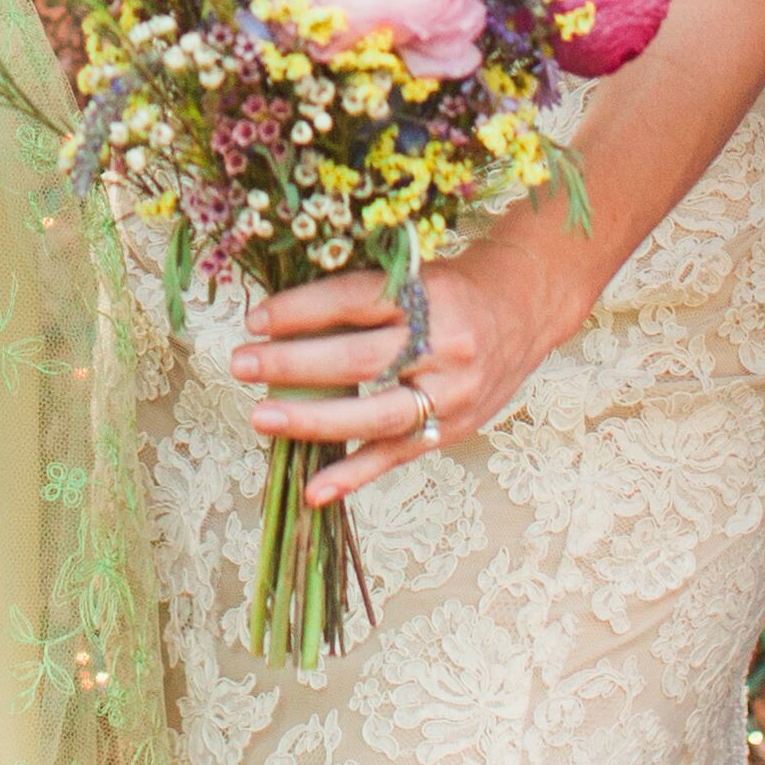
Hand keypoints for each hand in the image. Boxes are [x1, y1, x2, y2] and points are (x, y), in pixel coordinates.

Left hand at [230, 240, 592, 504]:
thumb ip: (361, 297)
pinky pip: (396, 456)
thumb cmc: (452, 288)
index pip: (353, 303)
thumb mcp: (414, 274)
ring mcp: (451, 394)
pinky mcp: (453, 430)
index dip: (300, 311)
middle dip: (293, 365)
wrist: (523, 310)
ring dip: (312, 420)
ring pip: (374, 415)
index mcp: (429, 294)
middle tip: (241, 364)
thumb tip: (279, 320)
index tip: (255, 320)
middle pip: (358, 360)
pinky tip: (314, 489)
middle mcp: (444, 345)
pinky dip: (353, 475)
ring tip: (260, 417)